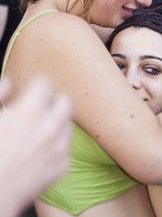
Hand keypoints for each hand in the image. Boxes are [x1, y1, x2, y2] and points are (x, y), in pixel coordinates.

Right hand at [0, 77, 71, 216]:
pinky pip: (66, 147)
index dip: (36, 86)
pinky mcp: (63, 165)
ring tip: (39, 132)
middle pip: (65, 100)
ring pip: (68, 123)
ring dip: (57, 123)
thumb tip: (10, 82)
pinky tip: (40, 152)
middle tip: (40, 109)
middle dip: (53, 102)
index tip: (32, 91)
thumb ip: (1, 93)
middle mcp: (52, 126)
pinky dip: (56, 146)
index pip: (46, 83)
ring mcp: (60, 147)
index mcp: (32, 111)